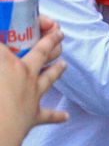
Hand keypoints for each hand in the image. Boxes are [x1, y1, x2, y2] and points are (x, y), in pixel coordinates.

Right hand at [0, 16, 67, 133]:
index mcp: (9, 63)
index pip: (6, 43)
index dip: (6, 33)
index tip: (5, 28)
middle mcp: (26, 74)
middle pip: (41, 53)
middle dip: (50, 41)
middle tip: (58, 33)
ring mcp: (33, 94)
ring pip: (49, 78)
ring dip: (56, 70)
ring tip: (64, 64)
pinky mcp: (34, 116)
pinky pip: (48, 115)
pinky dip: (57, 116)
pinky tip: (66, 116)